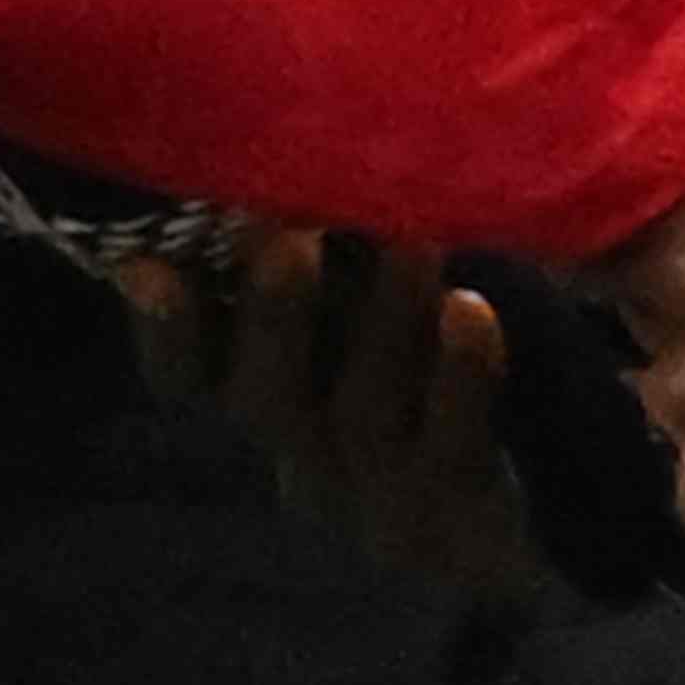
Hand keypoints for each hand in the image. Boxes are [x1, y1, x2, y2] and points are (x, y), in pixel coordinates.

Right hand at [117, 225, 540, 603]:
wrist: (541, 521)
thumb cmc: (435, 381)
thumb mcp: (364, 325)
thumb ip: (321, 261)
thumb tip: (277, 163)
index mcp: (271, 403)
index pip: (188, 377)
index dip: (164, 327)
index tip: (143, 261)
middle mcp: (306, 458)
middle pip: (264, 399)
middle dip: (271, 315)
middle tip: (283, 233)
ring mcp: (380, 499)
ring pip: (360, 415)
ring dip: (381, 321)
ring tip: (411, 240)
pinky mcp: (460, 516)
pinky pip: (451, 447)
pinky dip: (459, 377)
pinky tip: (472, 311)